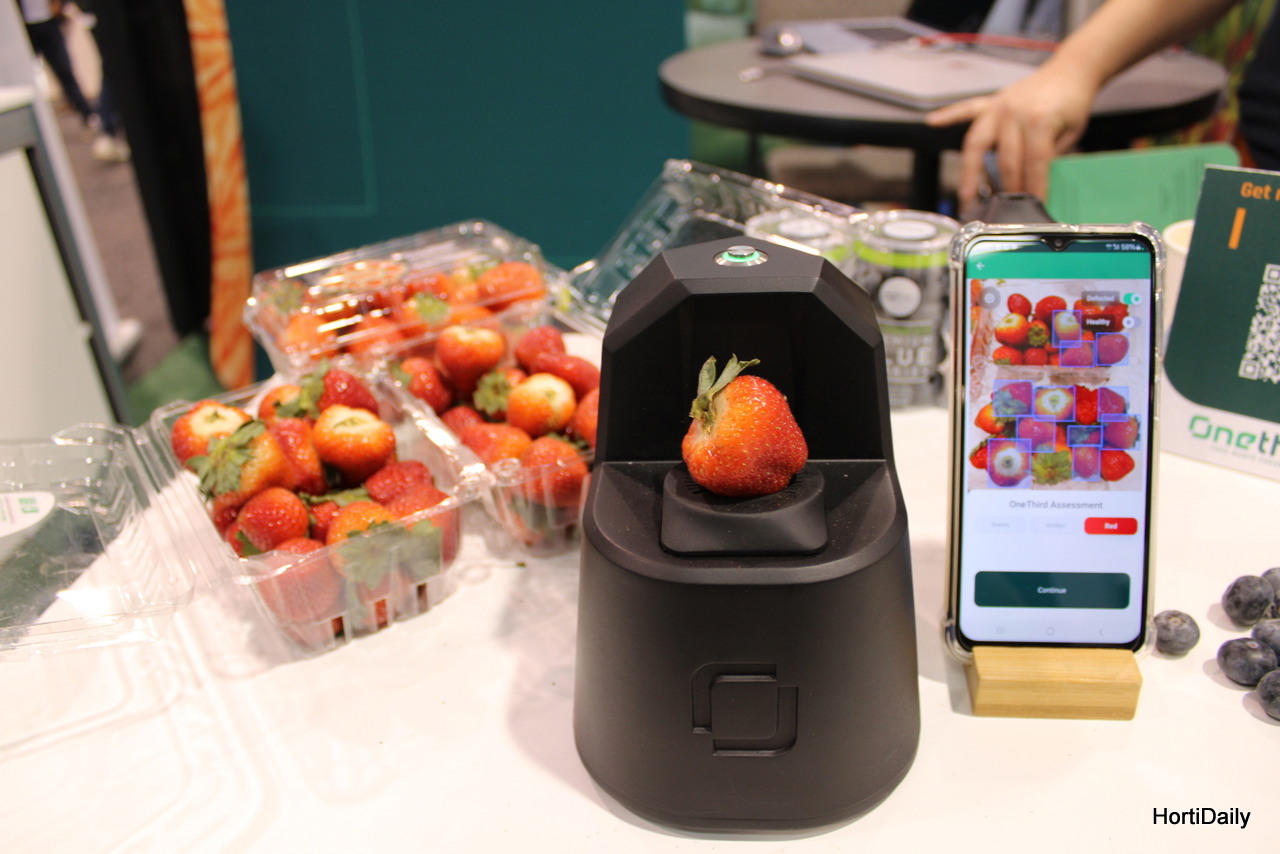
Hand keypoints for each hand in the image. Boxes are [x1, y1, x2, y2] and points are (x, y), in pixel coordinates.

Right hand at [926, 67, 1099, 206]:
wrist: (1071, 68)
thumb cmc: (1072, 102)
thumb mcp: (1071, 132)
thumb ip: (1051, 155)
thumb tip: (1035, 184)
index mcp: (1039, 119)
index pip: (1034, 162)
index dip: (1035, 187)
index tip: (1034, 205)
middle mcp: (1013, 113)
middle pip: (1005, 160)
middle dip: (1007, 187)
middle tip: (1007, 209)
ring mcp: (999, 107)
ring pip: (977, 143)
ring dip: (970, 172)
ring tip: (965, 195)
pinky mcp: (991, 102)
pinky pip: (966, 109)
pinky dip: (948, 115)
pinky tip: (932, 122)